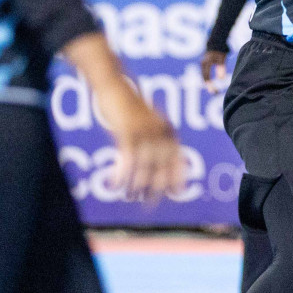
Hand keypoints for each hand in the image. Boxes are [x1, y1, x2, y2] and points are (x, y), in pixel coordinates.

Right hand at [95, 78, 184, 200]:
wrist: (116, 86)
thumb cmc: (130, 107)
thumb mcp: (147, 122)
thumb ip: (155, 139)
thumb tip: (157, 162)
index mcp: (167, 130)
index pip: (176, 158)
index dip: (177, 177)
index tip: (177, 194)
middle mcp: (159, 132)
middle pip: (160, 167)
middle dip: (154, 188)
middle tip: (148, 205)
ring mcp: (144, 132)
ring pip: (143, 166)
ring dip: (136, 185)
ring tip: (130, 198)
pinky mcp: (127, 132)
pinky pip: (126, 159)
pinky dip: (121, 175)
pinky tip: (115, 186)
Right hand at [200, 49, 229, 90]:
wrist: (215, 42)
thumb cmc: (219, 50)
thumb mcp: (221, 59)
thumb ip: (221, 68)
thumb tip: (221, 79)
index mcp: (205, 64)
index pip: (207, 77)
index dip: (210, 85)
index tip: (215, 91)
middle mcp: (202, 65)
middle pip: (204, 78)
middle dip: (209, 86)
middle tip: (215, 93)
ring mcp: (203, 64)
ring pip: (204, 76)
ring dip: (208, 83)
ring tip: (214, 90)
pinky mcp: (205, 65)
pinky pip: (205, 74)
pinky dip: (208, 80)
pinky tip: (212, 84)